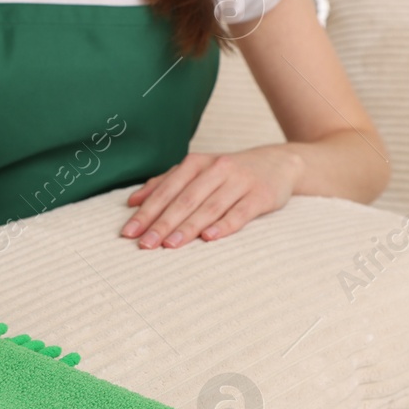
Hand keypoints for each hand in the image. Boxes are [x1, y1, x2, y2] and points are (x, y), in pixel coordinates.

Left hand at [119, 146, 300, 248]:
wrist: (279, 163)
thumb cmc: (229, 173)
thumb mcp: (198, 171)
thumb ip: (165, 184)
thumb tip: (132, 201)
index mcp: (196, 163)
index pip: (167, 190)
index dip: (147, 211)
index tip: (129, 232)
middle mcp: (217, 169)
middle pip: (185, 199)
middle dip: (162, 223)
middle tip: (144, 245)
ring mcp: (240, 182)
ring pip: (209, 207)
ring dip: (188, 227)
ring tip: (170, 245)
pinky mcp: (260, 196)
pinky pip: (240, 213)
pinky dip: (224, 225)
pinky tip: (209, 238)